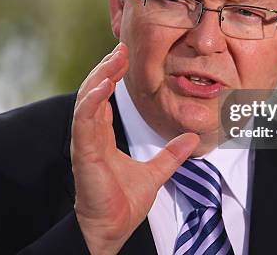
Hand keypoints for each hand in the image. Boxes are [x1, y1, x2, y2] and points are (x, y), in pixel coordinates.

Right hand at [71, 42, 198, 254]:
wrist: (112, 228)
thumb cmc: (123, 203)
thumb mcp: (155, 172)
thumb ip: (171, 155)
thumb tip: (192, 139)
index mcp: (104, 135)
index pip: (105, 97)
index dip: (112, 75)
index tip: (125, 56)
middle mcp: (91, 134)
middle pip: (94, 91)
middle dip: (106, 67)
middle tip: (120, 47)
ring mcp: (85, 142)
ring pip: (87, 99)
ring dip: (99, 76)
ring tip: (114, 57)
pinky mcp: (84, 152)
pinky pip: (84, 121)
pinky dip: (92, 101)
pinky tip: (103, 85)